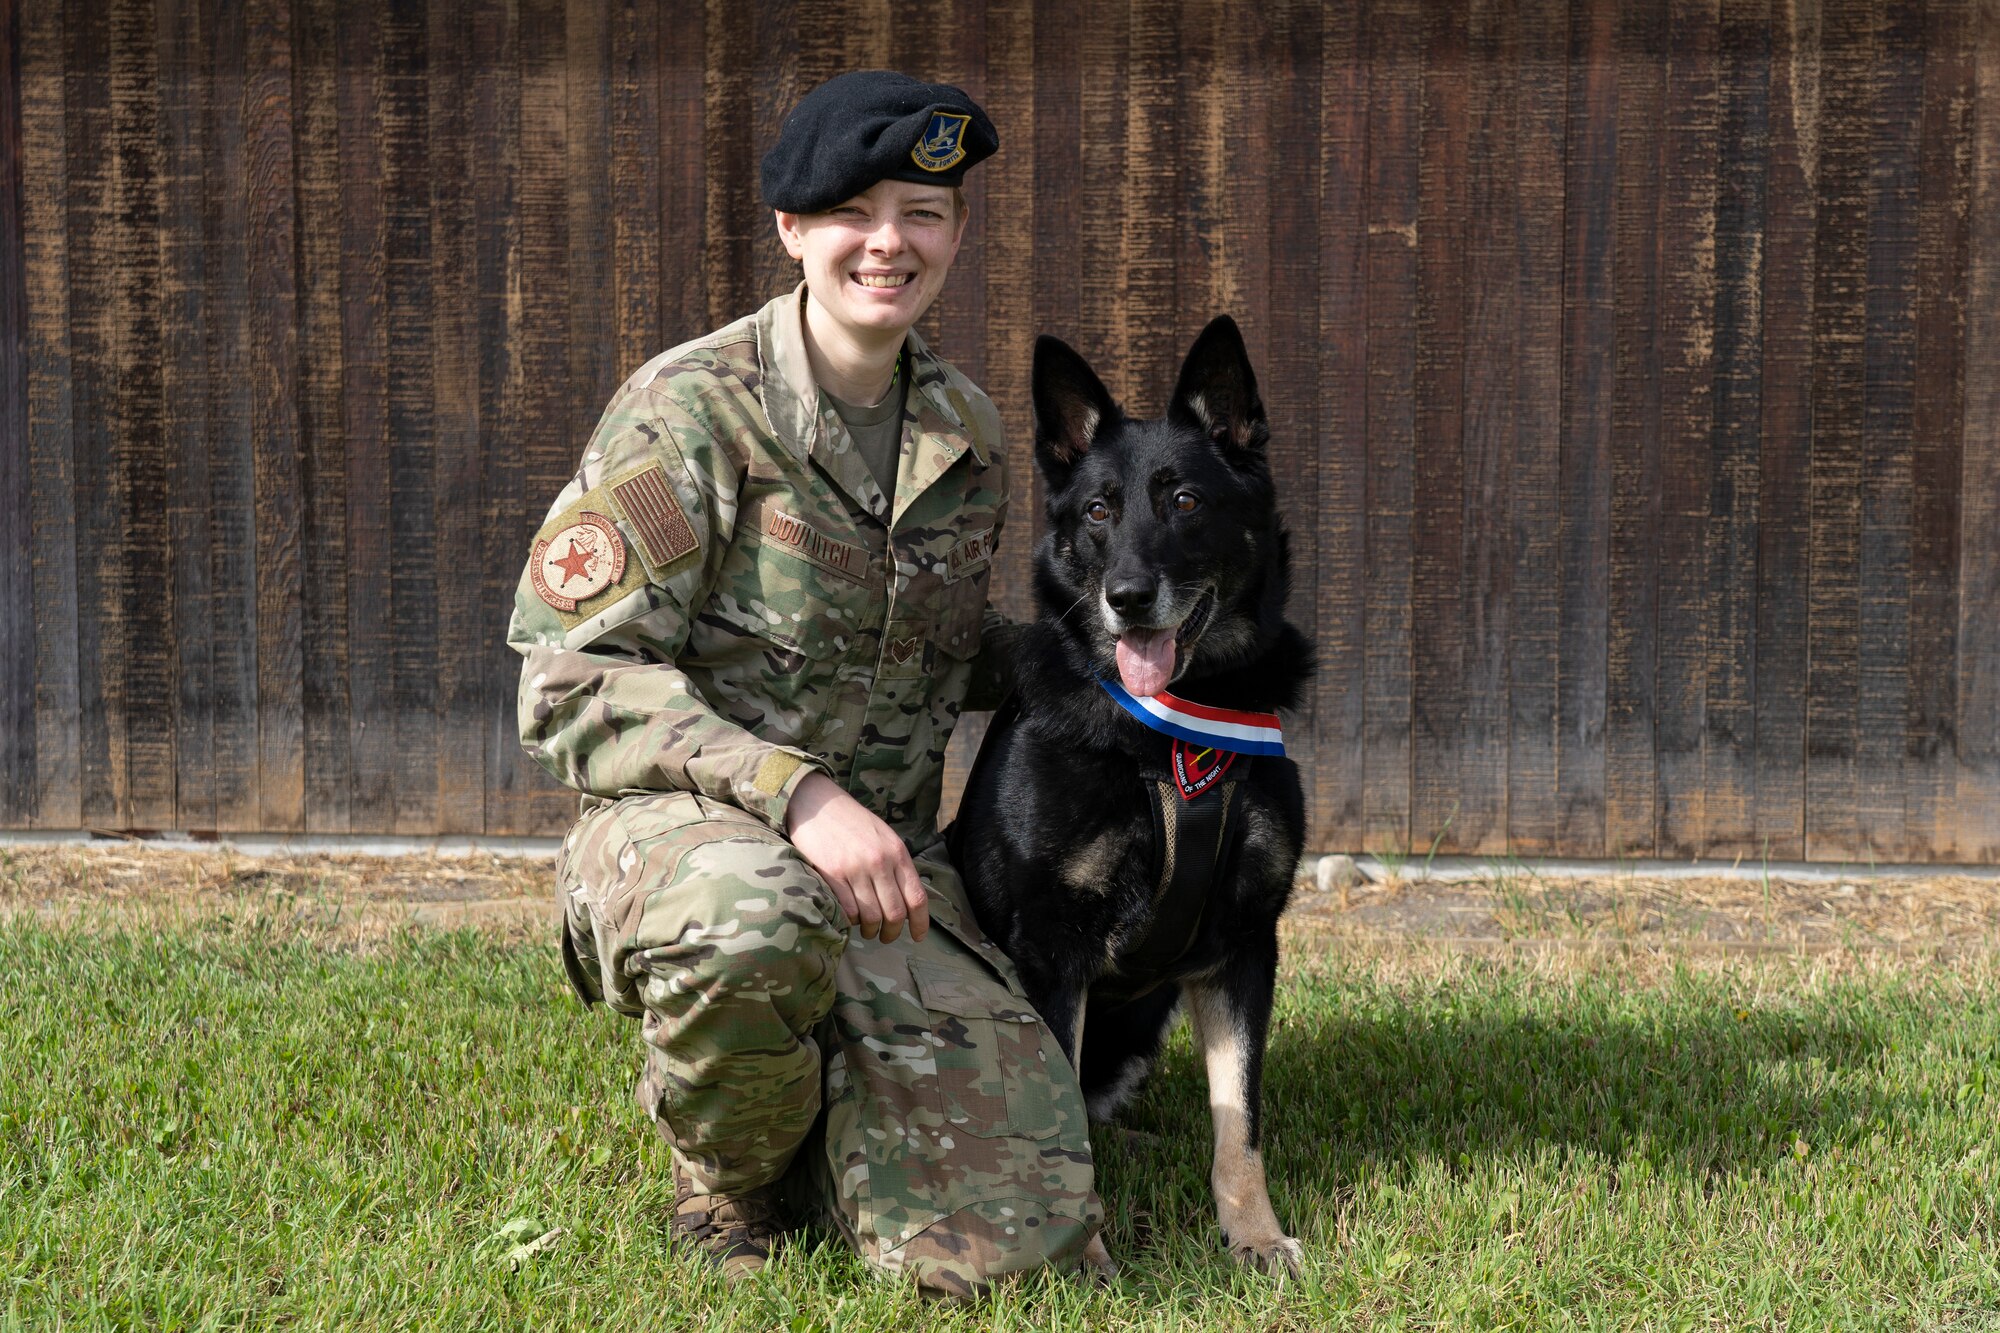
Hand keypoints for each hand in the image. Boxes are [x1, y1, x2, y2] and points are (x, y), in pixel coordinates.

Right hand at [783, 772, 928, 943]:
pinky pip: (848, 910)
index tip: (917, 937)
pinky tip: (849, 917)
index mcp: (897, 852)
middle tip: (886, 937)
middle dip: (892, 933)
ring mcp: (856, 868)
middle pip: (895, 913)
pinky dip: (850, 921)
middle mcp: (880, 862)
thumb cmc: (851, 821)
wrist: (817, 803)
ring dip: (870, 930)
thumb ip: (896, 864)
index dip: (920, 923)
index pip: (917, 897)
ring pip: (871, 917)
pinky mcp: (832, 874)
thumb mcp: (883, 837)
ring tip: (866, 929)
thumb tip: (906, 899)